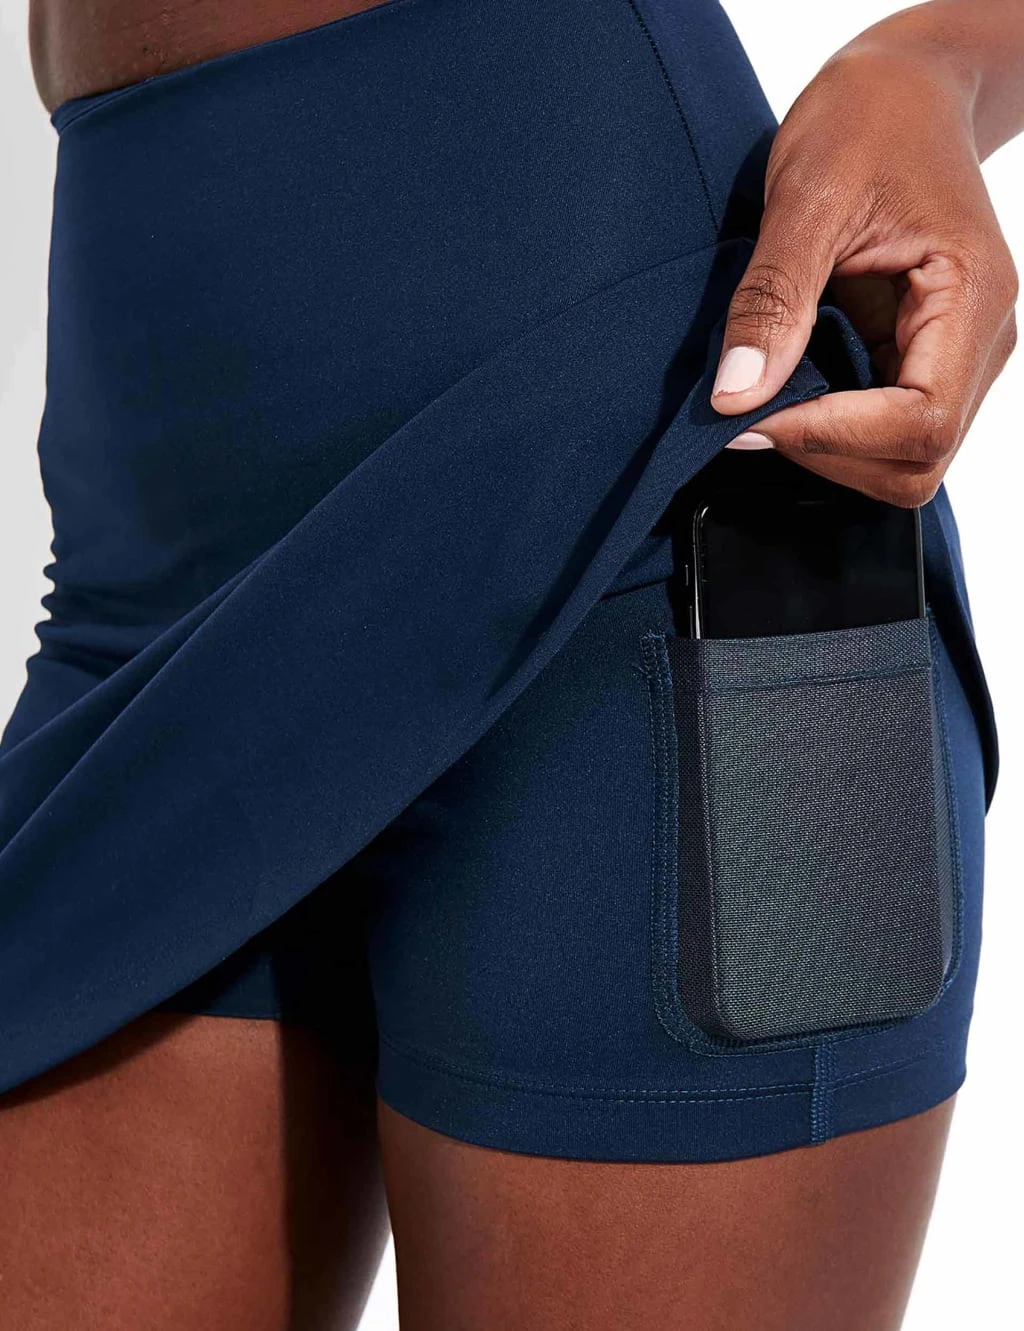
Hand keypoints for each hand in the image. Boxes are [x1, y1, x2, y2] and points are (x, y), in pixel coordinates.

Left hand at [710, 13, 1018, 507]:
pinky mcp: (919, 360)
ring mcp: (953, 357)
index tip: (755, 417)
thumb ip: (773, 301)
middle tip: (754, 415)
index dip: (833, 437)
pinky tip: (788, 389)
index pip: (921, 421)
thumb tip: (737, 396)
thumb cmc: (868, 121)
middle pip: (918, 461)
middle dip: (830, 455)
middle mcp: (978, 341)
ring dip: (827, 449)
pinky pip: (881, 431)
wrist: (903, 92)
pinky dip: (828, 428)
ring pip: (902, 461)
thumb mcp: (805, 199)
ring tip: (768, 398)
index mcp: (971, 297)